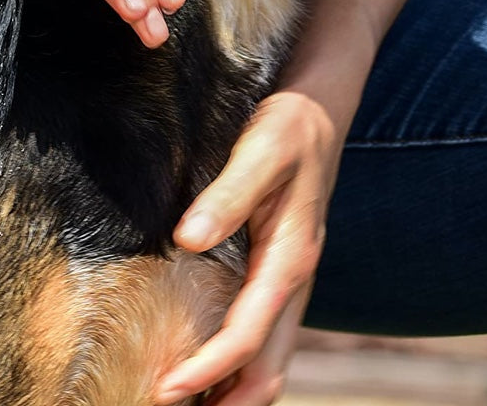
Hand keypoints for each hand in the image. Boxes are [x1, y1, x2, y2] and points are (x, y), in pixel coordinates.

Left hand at [155, 91, 339, 405]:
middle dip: (230, 401)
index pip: (249, 333)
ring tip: (190, 401)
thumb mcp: (262, 150)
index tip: (166, 388)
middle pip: (269, 365)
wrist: (321, 109)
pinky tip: (210, 361)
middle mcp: (294, 276)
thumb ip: (228, 194)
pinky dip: (240, 358)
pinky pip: (264, 329)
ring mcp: (289, 275)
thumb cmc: (290, 127)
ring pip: (271, 354)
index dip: (209, 368)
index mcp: (291, 257)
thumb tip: (188, 237)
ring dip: (237, 387)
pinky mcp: (279, 266)